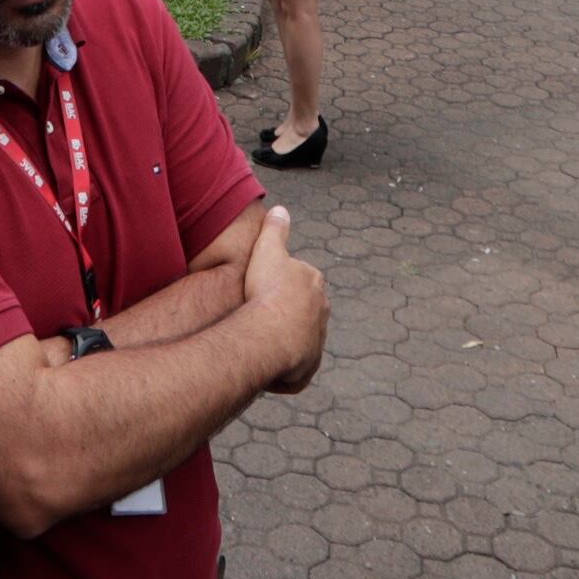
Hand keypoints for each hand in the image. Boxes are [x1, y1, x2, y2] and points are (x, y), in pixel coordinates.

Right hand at [241, 203, 328, 392]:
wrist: (269, 333)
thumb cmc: (266, 289)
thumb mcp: (267, 250)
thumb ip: (275, 229)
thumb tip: (280, 208)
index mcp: (314, 284)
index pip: (300, 282)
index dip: (279, 285)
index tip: (261, 290)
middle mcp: (321, 313)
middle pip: (301, 312)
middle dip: (285, 315)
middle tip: (257, 317)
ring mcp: (316, 342)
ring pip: (298, 341)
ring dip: (283, 343)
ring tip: (257, 342)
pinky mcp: (307, 368)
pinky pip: (294, 370)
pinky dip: (282, 370)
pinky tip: (263, 367)